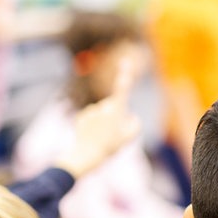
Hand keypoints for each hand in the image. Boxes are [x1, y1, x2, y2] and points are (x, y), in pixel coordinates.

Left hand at [55, 58, 141, 177]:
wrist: (87, 155)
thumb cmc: (110, 147)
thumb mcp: (129, 138)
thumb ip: (134, 125)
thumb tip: (131, 117)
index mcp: (117, 110)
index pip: (122, 89)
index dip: (126, 75)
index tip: (126, 62)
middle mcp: (104, 106)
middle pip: (113, 108)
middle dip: (114, 117)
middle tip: (112, 135)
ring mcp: (92, 110)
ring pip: (101, 114)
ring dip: (102, 123)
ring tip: (101, 138)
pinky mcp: (82, 116)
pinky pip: (90, 119)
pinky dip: (92, 126)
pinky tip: (91, 136)